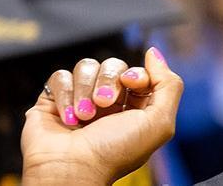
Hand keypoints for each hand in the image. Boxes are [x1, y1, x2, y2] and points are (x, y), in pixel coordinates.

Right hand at [21, 48, 181, 184]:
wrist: (71, 169)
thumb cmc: (114, 152)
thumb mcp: (159, 123)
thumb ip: (168, 85)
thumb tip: (154, 54)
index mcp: (134, 111)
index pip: (139, 73)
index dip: (137, 73)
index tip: (131, 82)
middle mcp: (108, 105)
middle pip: (113, 66)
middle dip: (109, 80)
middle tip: (103, 103)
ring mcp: (80, 101)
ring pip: (86, 67)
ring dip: (85, 89)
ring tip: (84, 116)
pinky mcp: (54, 101)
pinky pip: (61, 77)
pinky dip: (65, 95)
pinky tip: (68, 117)